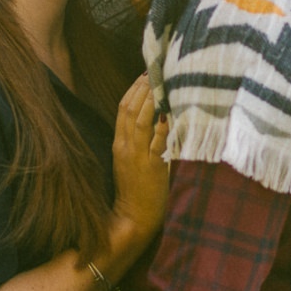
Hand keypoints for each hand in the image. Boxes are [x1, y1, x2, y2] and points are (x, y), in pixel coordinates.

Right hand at [111, 74, 169, 257]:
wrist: (133, 217)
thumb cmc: (135, 191)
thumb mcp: (130, 162)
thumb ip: (137, 142)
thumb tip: (154, 120)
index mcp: (119, 145)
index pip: (121, 110)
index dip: (133, 90)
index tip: (144, 75)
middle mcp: (125, 147)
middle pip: (129, 110)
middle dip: (141, 89)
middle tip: (154, 72)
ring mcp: (137, 157)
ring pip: (140, 121)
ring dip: (151, 101)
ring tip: (161, 84)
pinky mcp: (151, 167)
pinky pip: (156, 142)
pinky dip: (163, 125)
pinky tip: (170, 112)